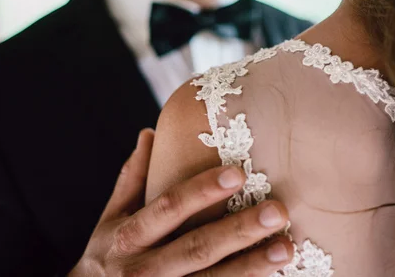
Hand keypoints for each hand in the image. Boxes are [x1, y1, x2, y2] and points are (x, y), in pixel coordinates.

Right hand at [69, 129, 292, 275]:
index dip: (201, 191)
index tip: (236, 174)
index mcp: (129, 237)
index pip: (168, 208)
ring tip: (287, 248)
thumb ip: (132, 179)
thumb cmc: (108, 256)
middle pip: (197, 248)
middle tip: (278, 210)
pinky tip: (274, 274)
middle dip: (239, 230)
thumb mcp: (111, 218)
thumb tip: (149, 132)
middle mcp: (143, 270)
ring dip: (251, 266)